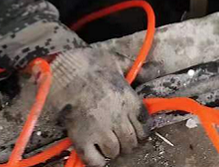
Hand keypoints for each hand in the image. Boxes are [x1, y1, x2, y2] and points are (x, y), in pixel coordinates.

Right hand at [47, 48, 149, 165]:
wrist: (64, 71)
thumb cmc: (89, 64)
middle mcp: (118, 118)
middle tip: (120, 137)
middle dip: (128, 141)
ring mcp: (100, 130)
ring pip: (115, 151)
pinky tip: (96, 153)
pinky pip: (95, 160)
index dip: (142, 130)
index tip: (137, 130)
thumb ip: (138, 69)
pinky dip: (97, 160)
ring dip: (112, 149)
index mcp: (129, 100)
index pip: (145, 126)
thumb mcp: (117, 61)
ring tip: (107, 142)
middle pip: (131, 142)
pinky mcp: (82, 139)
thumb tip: (154, 68)